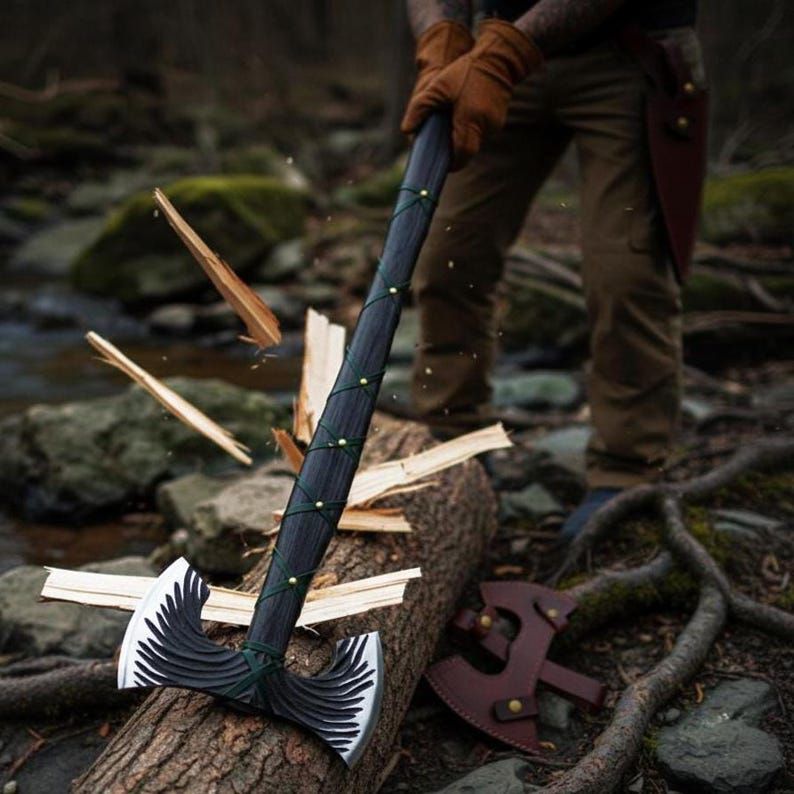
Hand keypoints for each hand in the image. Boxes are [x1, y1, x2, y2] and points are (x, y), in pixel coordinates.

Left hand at [401, 19, 542, 168]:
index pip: (462, 153)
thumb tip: (406, 130)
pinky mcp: (498, 122)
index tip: (441, 166)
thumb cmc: (465, 71)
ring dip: (462, 140)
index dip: (452, 163)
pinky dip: (471, 130)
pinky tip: (463, 118)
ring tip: (451, 127)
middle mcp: (485, 126)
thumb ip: (420, 107)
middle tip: (441, 150)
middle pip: (468, 151)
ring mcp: (494, 125)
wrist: (498, 59)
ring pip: (475, 143)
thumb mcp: (438, 86)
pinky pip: (482, 134)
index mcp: (470, 119)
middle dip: (454, 153)